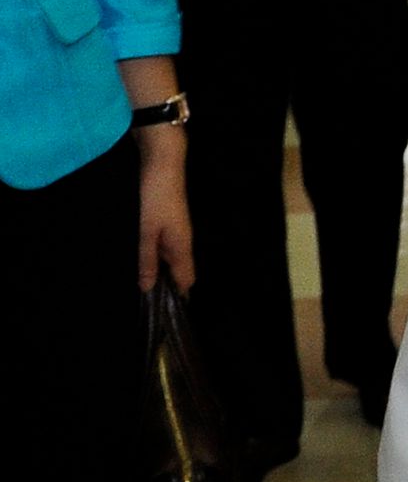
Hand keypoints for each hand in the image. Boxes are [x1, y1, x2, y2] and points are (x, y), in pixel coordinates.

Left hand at [135, 129, 194, 292]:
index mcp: (181, 248)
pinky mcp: (172, 223)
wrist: (164, 166)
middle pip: (182, 272)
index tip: (167, 314)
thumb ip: (146, 260)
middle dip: (171, 288)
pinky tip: (147, 259)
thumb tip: (147, 288)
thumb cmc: (155, 199)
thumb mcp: (146, 232)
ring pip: (175, 260)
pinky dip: (160, 259)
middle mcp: (184, 242)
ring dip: (164, 273)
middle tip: (151, 304)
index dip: (179, 297)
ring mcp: (180, 232)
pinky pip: (170, 249)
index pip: (186, 280)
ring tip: (146, 286)